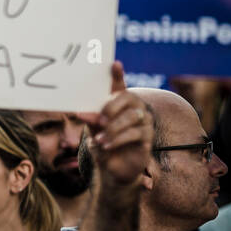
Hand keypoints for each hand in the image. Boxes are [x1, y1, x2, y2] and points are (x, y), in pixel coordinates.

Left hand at [77, 62, 150, 188]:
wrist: (112, 167)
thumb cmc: (102, 142)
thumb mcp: (93, 130)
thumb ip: (90, 119)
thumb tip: (81, 112)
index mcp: (119, 102)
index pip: (119, 85)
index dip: (117, 74)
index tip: (114, 64)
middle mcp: (135, 107)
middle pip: (128, 97)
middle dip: (111, 108)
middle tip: (99, 121)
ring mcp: (144, 121)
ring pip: (131, 117)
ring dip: (112, 129)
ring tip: (98, 139)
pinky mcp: (148, 137)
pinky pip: (134, 134)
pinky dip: (117, 139)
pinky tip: (106, 146)